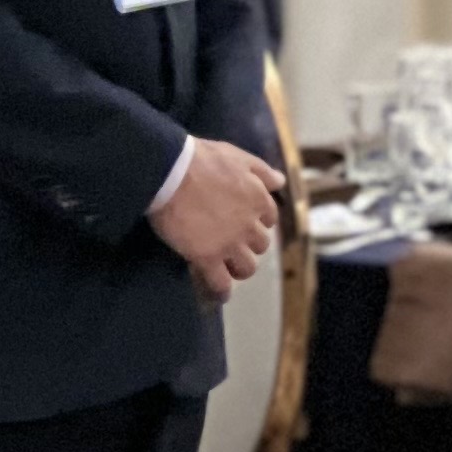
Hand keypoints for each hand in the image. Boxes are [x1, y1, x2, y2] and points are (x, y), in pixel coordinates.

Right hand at [147, 136, 284, 291]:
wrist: (170, 172)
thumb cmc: (200, 159)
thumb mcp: (237, 156)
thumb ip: (261, 171)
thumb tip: (281, 181)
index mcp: (258, 199)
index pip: (269, 218)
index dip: (258, 221)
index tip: (247, 222)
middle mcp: (249, 225)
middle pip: (260, 245)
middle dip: (250, 245)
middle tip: (233, 243)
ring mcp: (229, 244)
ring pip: (246, 267)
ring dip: (240, 268)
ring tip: (228, 268)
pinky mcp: (207, 258)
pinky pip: (221, 284)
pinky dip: (222, 291)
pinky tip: (220, 294)